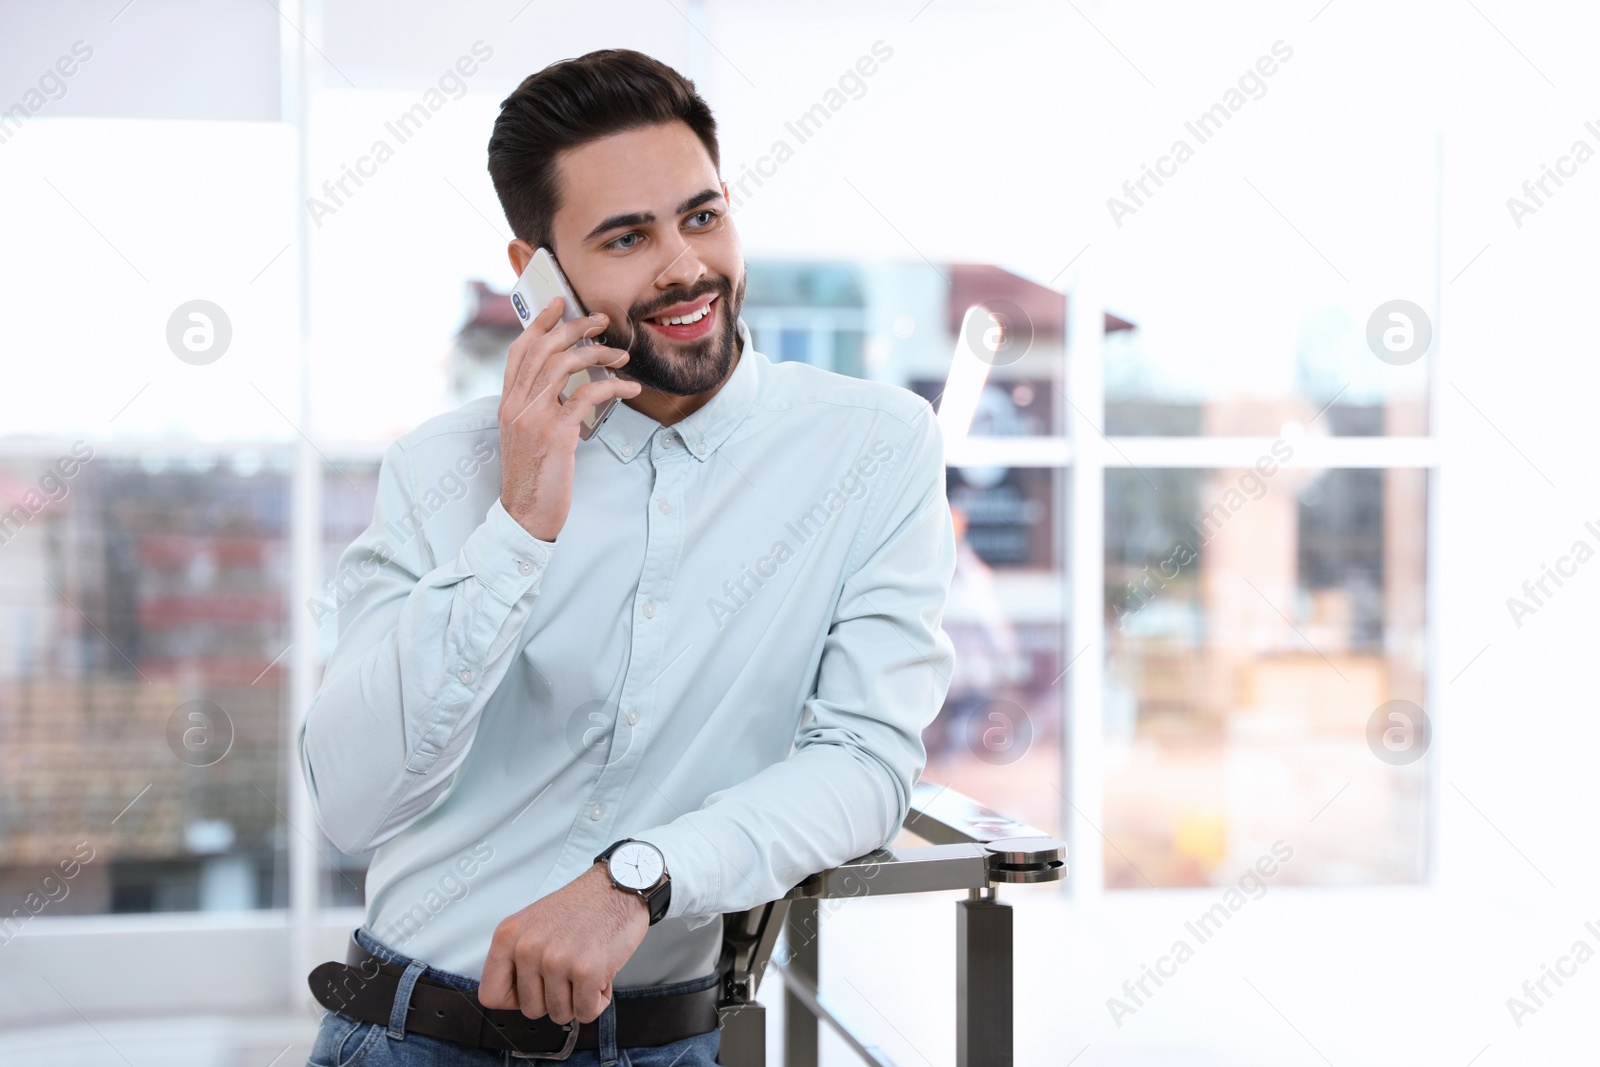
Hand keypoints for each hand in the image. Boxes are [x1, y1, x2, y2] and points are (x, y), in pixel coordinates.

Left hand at [478, 862, 649, 1023]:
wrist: (619, 885)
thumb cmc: (581, 906)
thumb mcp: (533, 923)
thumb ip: (517, 957)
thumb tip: (514, 995)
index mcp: (508, 936)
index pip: (490, 995)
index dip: (515, 999)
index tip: (533, 989)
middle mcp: (528, 949)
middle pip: (530, 1009)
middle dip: (554, 998)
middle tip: (569, 973)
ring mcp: (556, 961)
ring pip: (559, 1014)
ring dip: (578, 999)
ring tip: (586, 969)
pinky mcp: (586, 972)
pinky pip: (586, 1013)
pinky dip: (598, 1001)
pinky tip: (601, 976)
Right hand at [499, 296, 642, 541]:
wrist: (525, 514)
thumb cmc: (533, 477)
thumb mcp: (526, 437)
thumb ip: (538, 409)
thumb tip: (566, 387)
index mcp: (507, 403)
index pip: (520, 350)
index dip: (539, 323)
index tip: (558, 303)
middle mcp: (516, 405)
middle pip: (544, 348)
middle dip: (574, 328)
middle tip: (601, 321)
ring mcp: (533, 418)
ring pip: (564, 364)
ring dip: (597, 353)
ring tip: (620, 355)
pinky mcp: (556, 434)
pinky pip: (587, 395)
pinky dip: (612, 386)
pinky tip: (629, 387)